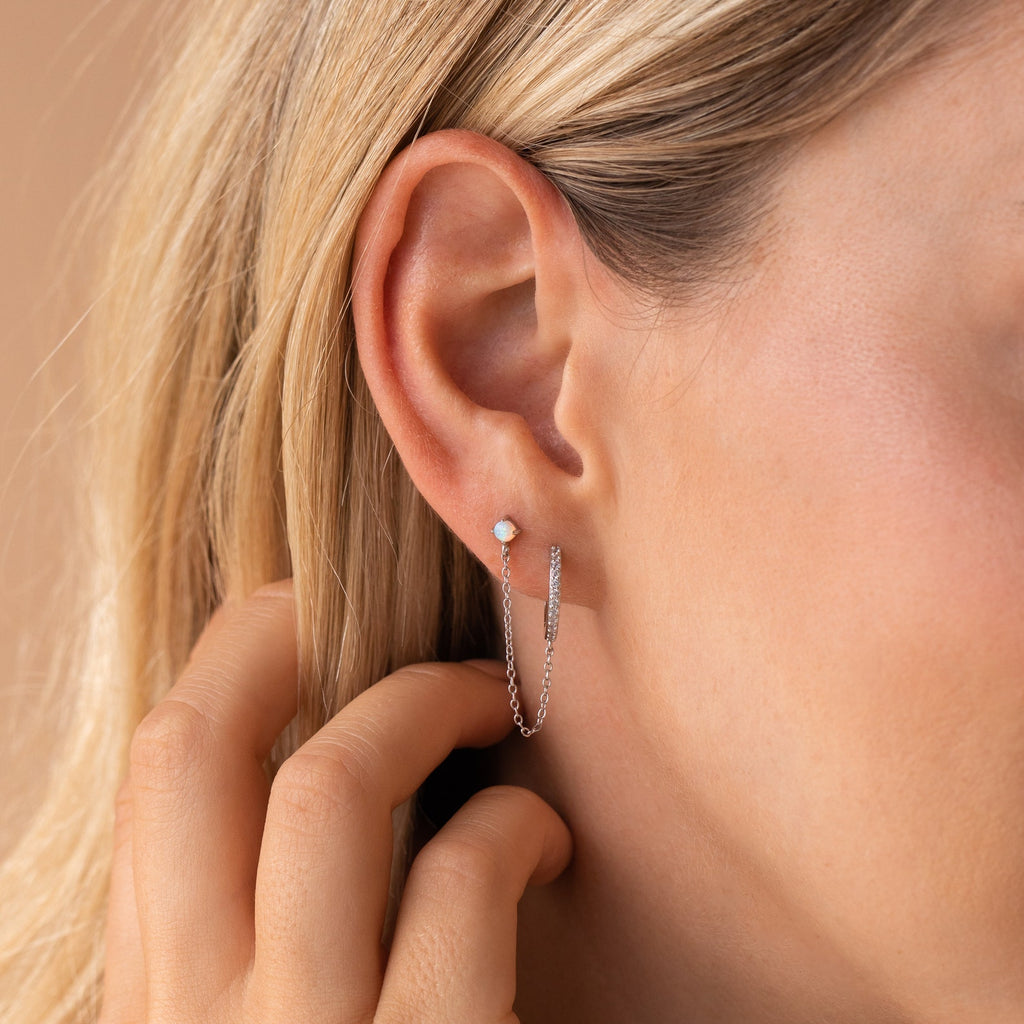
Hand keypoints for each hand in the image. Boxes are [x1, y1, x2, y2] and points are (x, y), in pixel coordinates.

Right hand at [99, 581, 571, 1022]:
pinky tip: (546, 845)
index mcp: (161, 1000)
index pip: (150, 783)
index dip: (229, 665)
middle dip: (285, 633)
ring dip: (427, 701)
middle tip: (371, 605)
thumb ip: (260, 924)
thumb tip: (300, 748)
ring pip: (325, 788)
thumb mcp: (282, 1017)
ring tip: (491, 701)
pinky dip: (517, 823)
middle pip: (189, 752)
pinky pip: (460, 877)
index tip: (306, 623)